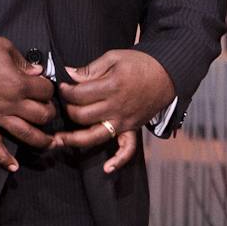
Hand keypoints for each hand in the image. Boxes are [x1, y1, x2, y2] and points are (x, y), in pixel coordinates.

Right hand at [0, 37, 55, 171]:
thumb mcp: (4, 47)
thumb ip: (24, 62)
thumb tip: (38, 72)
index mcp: (19, 83)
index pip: (46, 91)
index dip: (50, 89)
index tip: (47, 87)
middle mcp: (11, 103)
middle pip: (41, 115)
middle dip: (50, 113)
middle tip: (50, 111)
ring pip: (24, 133)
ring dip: (40, 140)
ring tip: (51, 143)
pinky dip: (3, 157)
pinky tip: (13, 167)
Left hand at [54, 48, 175, 169]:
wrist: (168, 73)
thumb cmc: (141, 63)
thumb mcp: (114, 57)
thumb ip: (91, 68)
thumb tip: (70, 74)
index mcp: (112, 87)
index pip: (78, 94)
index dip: (66, 90)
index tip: (63, 86)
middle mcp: (117, 107)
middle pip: (81, 115)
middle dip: (68, 109)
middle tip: (66, 102)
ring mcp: (124, 121)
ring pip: (94, 136)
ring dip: (74, 139)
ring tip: (58, 139)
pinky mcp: (132, 128)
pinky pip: (127, 148)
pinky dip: (118, 160)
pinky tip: (107, 168)